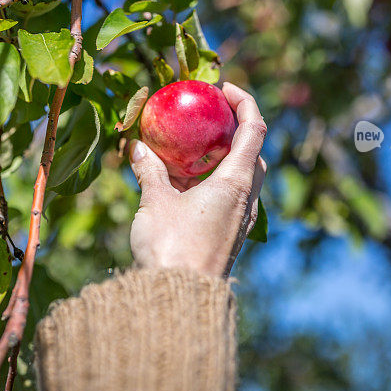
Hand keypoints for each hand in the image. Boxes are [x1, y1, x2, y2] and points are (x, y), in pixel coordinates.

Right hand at [128, 82, 266, 277]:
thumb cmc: (171, 247)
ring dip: (222, 158)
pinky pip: (228, 197)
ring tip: (191, 149)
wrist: (179, 301)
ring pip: (242, 177)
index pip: (254, 129)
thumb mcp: (154, 202)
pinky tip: (184, 183)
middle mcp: (246, 199)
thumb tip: (136, 146)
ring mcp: (240, 219)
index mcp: (236, 183)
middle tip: (208, 118)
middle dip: (235, 129)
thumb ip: (149, 170)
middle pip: (253, 152)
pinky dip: (212, 181)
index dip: (244, 102)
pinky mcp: (229, 234)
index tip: (222, 88)